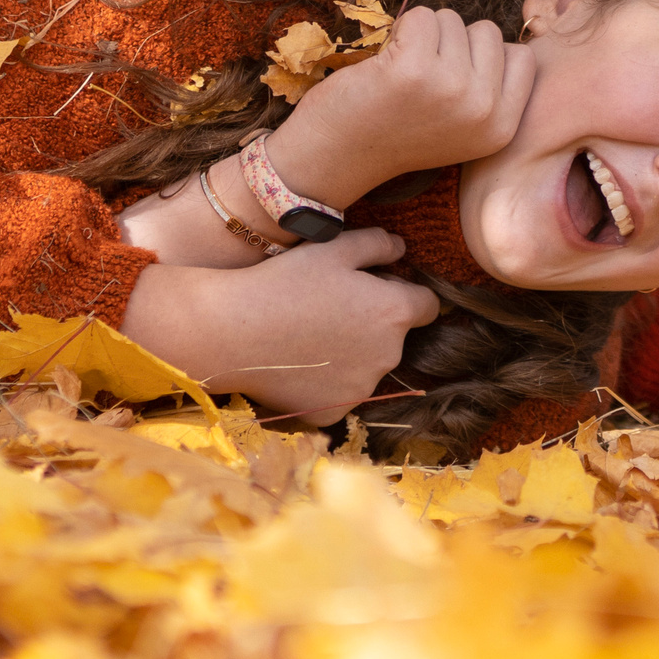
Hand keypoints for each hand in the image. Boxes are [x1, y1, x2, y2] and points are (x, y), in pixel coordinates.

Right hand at [116, 228, 441, 423]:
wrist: (232, 332)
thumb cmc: (285, 281)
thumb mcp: (334, 247)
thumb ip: (378, 244)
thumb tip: (402, 249)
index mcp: (394, 314)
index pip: (427, 305)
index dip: (404, 292)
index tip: (376, 287)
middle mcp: (388, 357)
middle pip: (395, 338)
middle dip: (375, 323)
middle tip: (331, 306)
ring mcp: (361, 390)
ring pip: (367, 367)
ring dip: (352, 354)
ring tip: (309, 333)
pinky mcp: (332, 413)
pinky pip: (338, 394)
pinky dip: (325, 381)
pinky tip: (297, 362)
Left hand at [269, 7, 534, 211]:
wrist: (337, 157)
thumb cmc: (397, 132)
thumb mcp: (461, 127)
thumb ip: (488, 90)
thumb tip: (496, 36)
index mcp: (502, 128)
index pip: (522, 58)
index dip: (485, 55)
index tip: (453, 75)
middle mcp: (484, 111)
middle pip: (488, 32)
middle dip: (453, 42)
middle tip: (423, 78)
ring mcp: (452, 87)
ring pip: (452, 19)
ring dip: (424, 36)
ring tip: (402, 73)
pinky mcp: (414, 68)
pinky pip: (421, 16)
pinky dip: (401, 29)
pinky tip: (387, 62)